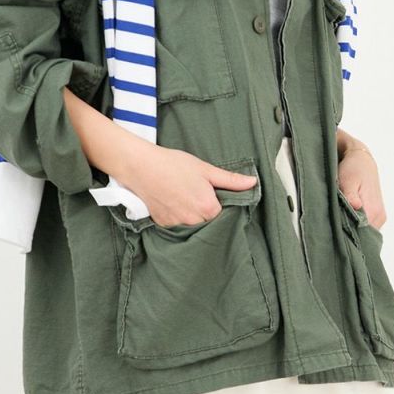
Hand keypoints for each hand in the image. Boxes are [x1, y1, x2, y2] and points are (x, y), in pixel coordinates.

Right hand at [119, 147, 258, 228]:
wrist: (141, 167)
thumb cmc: (173, 165)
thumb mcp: (205, 169)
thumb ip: (230, 180)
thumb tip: (253, 183)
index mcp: (208, 208)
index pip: (225, 217)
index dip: (223, 208)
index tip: (218, 199)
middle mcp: (194, 222)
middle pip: (210, 225)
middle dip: (208, 214)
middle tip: (199, 197)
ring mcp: (178, 226)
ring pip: (194, 228)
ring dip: (194, 219)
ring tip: (186, 200)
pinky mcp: (164, 226)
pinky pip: (178, 228)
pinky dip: (180, 219)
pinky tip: (175, 204)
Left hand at [337, 133, 386, 229]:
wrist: (362, 160)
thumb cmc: (353, 169)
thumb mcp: (348, 180)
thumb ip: (350, 196)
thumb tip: (355, 206)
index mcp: (374, 211)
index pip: (361, 235)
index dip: (347, 236)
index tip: (335, 233)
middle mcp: (379, 218)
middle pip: (363, 236)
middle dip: (349, 235)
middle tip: (333, 228)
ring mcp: (379, 218)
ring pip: (364, 233)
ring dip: (352, 230)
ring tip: (339, 222)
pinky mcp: (376, 216)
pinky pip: (365, 227)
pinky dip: (355, 225)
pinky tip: (345, 219)